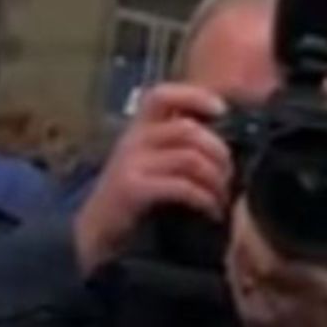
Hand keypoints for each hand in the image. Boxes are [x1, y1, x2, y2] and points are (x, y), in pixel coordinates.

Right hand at [73, 84, 231, 274]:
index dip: (193, 96)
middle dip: (218, 152)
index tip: (220, 110)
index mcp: (138, 128)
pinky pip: (181, 186)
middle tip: (229, 174)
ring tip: (223, 197)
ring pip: (190, 158)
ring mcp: (131, 163)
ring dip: (216, 179)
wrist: (96, 231)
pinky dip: (205, 199)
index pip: (161, 95)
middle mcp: (132, 139)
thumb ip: (174, 146)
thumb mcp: (148, 162)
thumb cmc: (130, 196)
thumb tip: (222, 145)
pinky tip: (212, 211)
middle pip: (188, 130)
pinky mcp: (133, 189)